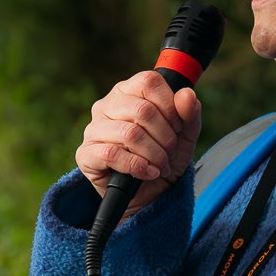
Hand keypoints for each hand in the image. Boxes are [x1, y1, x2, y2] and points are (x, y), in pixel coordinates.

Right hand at [75, 70, 202, 214]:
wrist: (151, 193)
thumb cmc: (164, 156)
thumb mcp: (185, 135)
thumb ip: (189, 113)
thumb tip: (186, 93)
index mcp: (128, 92)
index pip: (149, 82)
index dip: (169, 105)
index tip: (177, 126)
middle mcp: (107, 105)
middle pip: (143, 110)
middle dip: (165, 137)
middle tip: (169, 152)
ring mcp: (94, 129)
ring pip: (130, 134)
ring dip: (154, 154)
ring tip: (160, 165)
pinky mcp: (86, 153)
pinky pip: (112, 154)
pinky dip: (137, 166)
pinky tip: (147, 173)